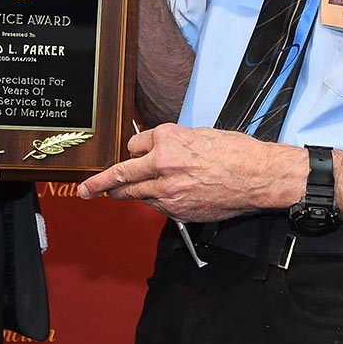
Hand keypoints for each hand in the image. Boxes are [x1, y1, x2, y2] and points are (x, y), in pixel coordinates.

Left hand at [76, 123, 300, 222]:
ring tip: (111, 195)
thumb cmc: (233, 150)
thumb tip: (151, 151)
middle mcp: (162, 163)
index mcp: (167, 139)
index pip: (134, 146)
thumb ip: (170, 144)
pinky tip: (166, 197)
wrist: (257, 176)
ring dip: (125, 194)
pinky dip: (154, 201)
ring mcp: (168, 190)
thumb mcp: (197, 134)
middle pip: (121, 175)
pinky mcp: (178, 210)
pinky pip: (156, 206)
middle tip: (86, 189)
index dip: (135, 150)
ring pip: (135, 194)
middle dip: (100, 183)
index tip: (130, 154)